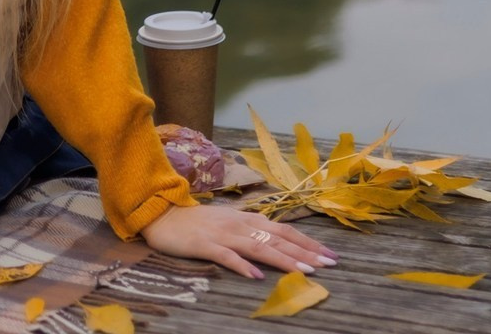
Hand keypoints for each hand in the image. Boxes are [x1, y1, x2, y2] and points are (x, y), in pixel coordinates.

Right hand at [142, 204, 336, 279]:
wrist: (161, 213)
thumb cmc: (195, 221)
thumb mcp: (227, 221)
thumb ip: (250, 230)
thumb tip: (276, 241)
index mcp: (245, 218)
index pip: (282, 229)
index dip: (307, 242)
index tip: (329, 254)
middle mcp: (238, 224)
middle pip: (277, 237)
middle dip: (305, 251)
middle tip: (329, 263)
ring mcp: (222, 233)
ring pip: (258, 246)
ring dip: (283, 258)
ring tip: (305, 271)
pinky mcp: (204, 244)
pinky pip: (226, 255)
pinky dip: (242, 265)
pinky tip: (256, 276)